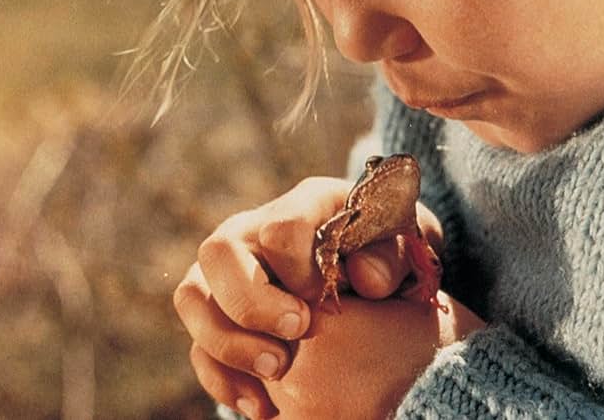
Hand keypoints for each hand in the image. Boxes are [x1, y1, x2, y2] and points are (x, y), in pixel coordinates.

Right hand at [173, 176, 445, 418]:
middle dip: (252, 303)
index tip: (329, 299)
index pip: (280, 227)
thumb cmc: (392, 251)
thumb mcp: (411, 242)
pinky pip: (198, 346)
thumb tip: (366, 279)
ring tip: (278, 373)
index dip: (300, 269)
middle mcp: (255, 230)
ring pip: (192, 298)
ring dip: (229, 343)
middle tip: (297, 332)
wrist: (378, 270)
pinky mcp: (220, 312)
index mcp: (305, 203)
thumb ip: (395, 254)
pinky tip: (263, 407)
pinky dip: (224, 380)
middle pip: (219, 253)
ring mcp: (231, 271)